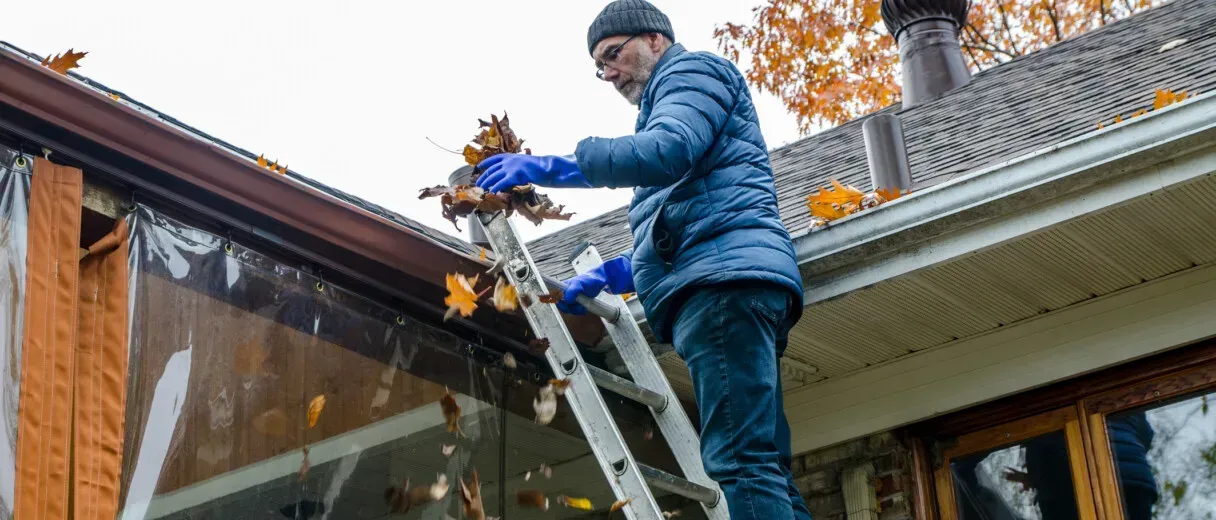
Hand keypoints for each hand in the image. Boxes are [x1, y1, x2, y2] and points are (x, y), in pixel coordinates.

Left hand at [476, 154, 590, 192]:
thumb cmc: (540, 167)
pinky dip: (495, 188)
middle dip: (483, 177)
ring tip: (481, 190)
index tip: (479, 167)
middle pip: (491, 169)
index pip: (494, 159)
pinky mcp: (514, 176)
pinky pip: (500, 183)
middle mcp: (509, 160)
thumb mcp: (526, 163)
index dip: (485, 163)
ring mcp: (511, 167)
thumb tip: (511, 173)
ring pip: (493, 177)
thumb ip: (517, 166)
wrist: (548, 167)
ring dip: (486, 184)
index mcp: (511, 156)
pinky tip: (492, 192)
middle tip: (478, 184)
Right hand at [557, 256, 633, 314]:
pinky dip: (580, 311)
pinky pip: (575, 311)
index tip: (566, 303)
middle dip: (570, 307)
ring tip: (583, 305)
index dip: (558, 301)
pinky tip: (585, 307)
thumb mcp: (579, 283)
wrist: (599, 282)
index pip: (555, 297)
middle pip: (562, 305)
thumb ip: (572, 291)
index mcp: (563, 287)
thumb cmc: (588, 280)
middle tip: (578, 304)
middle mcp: (565, 294)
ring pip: (568, 309)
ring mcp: (571, 299)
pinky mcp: (577, 304)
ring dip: (576, 310)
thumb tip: (566, 300)